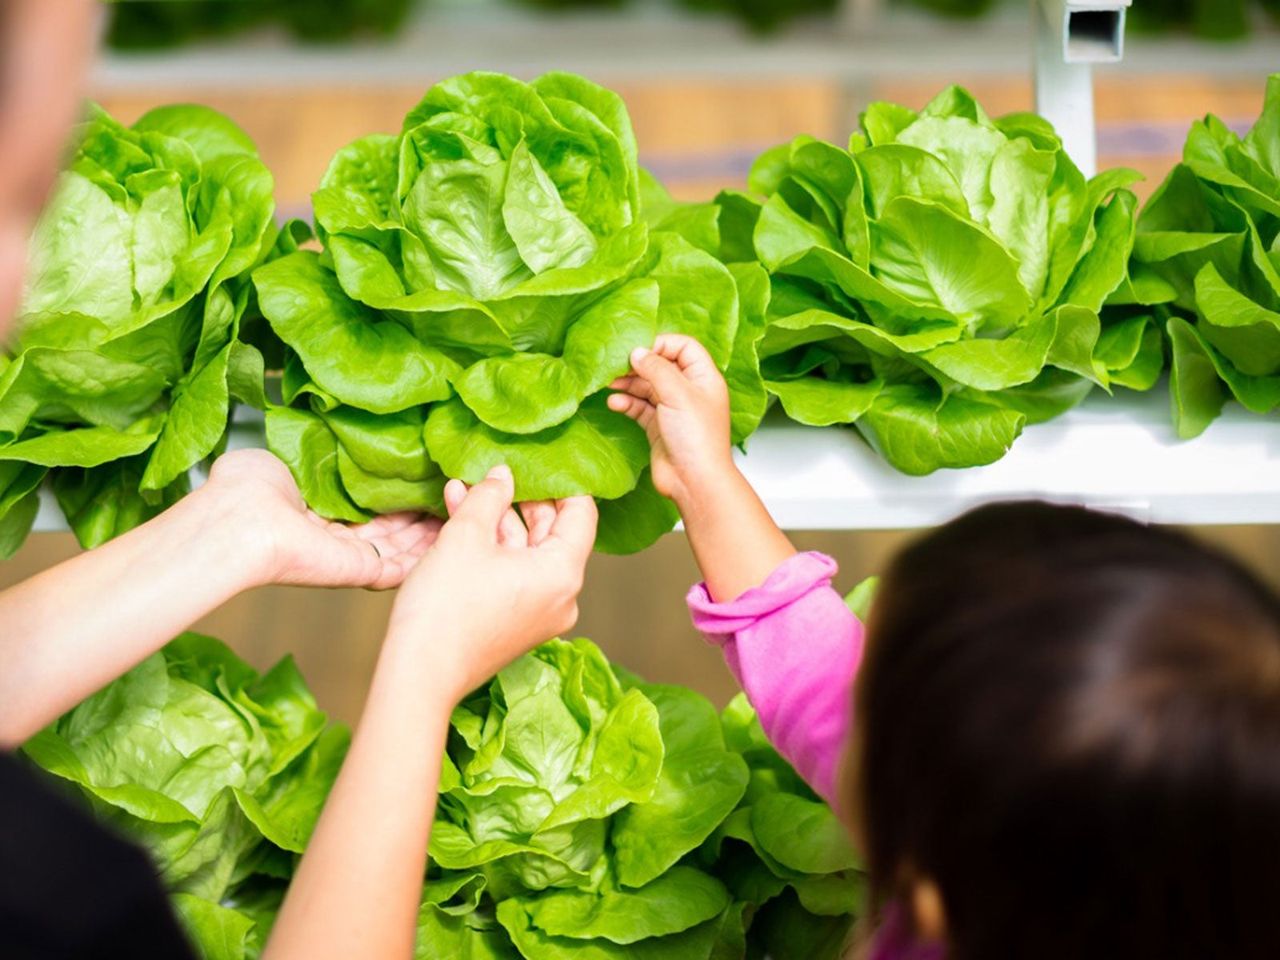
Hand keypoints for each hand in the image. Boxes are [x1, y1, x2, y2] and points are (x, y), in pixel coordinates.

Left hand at [199, 449, 440, 590]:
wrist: (239, 521)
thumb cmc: (245, 488)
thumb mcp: (275, 459)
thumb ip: (304, 456)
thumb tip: (319, 435)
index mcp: (311, 513)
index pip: (362, 508)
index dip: (392, 494)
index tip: (418, 475)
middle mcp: (331, 539)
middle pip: (386, 529)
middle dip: (419, 512)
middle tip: (449, 489)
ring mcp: (346, 558)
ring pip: (400, 548)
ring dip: (429, 530)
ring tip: (460, 505)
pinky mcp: (359, 571)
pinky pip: (401, 566)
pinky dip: (427, 553)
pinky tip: (451, 531)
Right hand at [387, 465, 596, 700]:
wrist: (420, 674)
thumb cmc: (445, 606)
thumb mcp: (465, 535)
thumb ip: (489, 496)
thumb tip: (503, 475)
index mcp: (564, 573)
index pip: (582, 514)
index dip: (562, 482)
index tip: (540, 460)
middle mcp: (563, 596)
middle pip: (554, 533)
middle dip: (520, 500)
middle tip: (495, 473)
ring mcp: (541, 614)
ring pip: (528, 553)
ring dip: (497, 522)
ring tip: (464, 490)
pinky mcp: (518, 624)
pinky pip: (515, 575)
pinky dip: (493, 550)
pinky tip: (461, 521)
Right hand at [608, 334, 734, 506]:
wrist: (694, 481)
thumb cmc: (697, 437)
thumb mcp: (678, 394)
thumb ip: (656, 369)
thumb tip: (637, 352)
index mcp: (703, 378)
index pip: (683, 347)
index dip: (662, 344)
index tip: (640, 349)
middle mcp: (689, 391)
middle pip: (661, 366)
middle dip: (639, 364)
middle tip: (617, 365)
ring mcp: (673, 409)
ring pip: (647, 387)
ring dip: (628, 383)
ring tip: (610, 382)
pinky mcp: (658, 427)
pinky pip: (640, 407)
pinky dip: (627, 403)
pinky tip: (614, 403)